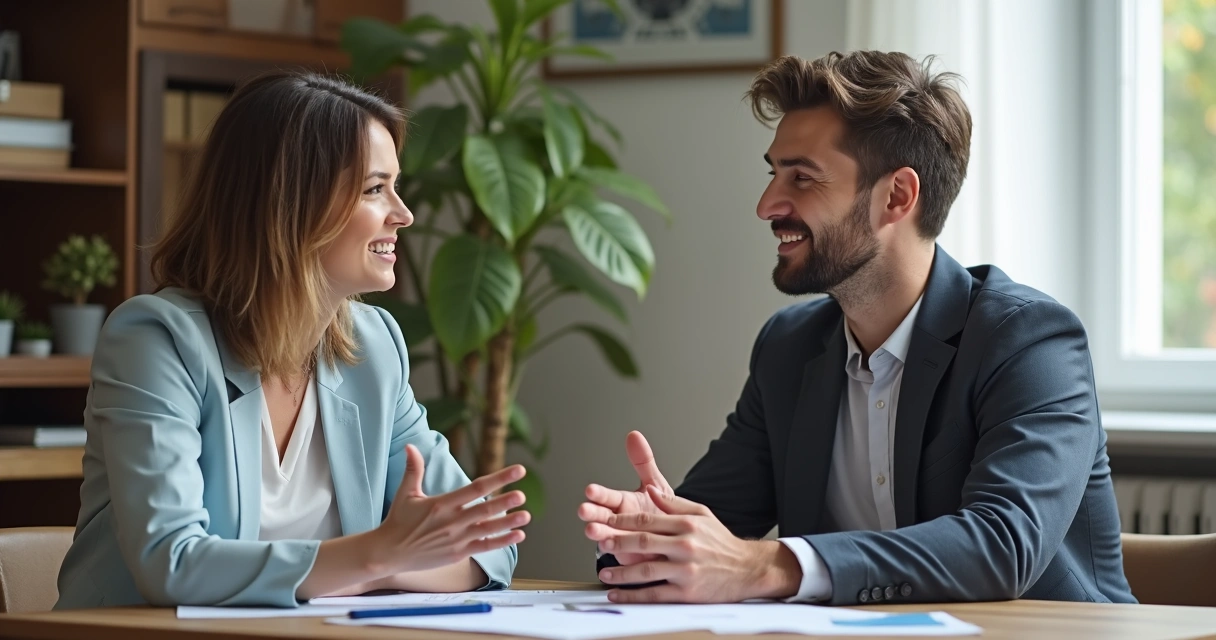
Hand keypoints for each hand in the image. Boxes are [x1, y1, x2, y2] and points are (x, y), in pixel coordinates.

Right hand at [373, 444, 529, 573]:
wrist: (389, 553)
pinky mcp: (458, 553)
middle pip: (484, 509)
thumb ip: (413, 469)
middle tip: (522, 495)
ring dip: (508, 522)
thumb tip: (410, 445)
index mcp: (442, 503)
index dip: (498, 478)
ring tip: (526, 515)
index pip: (475, 488)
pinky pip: (484, 547)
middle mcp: (452, 521)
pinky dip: (502, 542)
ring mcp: (456, 539)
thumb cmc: (398, 521)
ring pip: (488, 529)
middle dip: (504, 502)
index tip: (517, 471)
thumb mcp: (406, 493)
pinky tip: (518, 535)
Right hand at [578, 431, 672, 563]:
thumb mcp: (654, 484)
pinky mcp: (630, 558)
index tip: (590, 490)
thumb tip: (634, 435)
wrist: (676, 536)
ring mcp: (622, 541)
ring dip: (599, 535)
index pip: (607, 496)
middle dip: (592, 514)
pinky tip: (612, 551)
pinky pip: (622, 557)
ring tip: (593, 531)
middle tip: (584, 510)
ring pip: (607, 538)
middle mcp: (617, 521)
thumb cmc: (660, 510)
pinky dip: (617, 554)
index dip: (598, 494)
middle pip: (600, 517)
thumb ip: (643, 462)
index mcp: (621, 503)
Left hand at [587, 486, 800, 602]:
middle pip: (642, 542)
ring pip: (645, 570)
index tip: (606, 520)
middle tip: (598, 542)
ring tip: (604, 572)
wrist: (748, 569)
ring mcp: (686, 570)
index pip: (647, 519)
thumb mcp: (701, 514)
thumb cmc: (721, 542)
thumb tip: (649, 490)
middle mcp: (685, 546)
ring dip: (620, 572)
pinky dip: (633, 596)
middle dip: (616, 542)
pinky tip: (618, 594)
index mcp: (687, 524)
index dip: (622, 520)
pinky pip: (654, 594)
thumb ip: (673, 503)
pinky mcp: (687, 593)